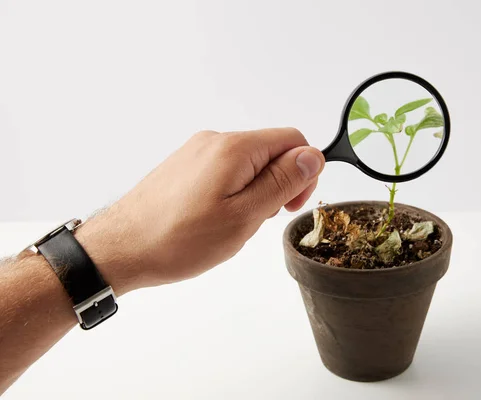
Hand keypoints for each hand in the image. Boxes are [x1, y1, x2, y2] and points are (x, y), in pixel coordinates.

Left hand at [75, 128, 323, 293]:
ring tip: (231, 225)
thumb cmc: (179, 239)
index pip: (292, 140)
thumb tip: (313, 156)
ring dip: (253, 193)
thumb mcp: (244, 216)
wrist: (120, 248)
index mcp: (234, 148)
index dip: (304, 172)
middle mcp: (214, 141)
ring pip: (248, 165)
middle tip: (258, 221)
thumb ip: (282, 182)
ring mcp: (196, 152)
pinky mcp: (184, 166)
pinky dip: (232, 194)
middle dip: (276, 185)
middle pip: (269, 151)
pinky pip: (224, 172)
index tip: (290, 206)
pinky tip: (214, 220)